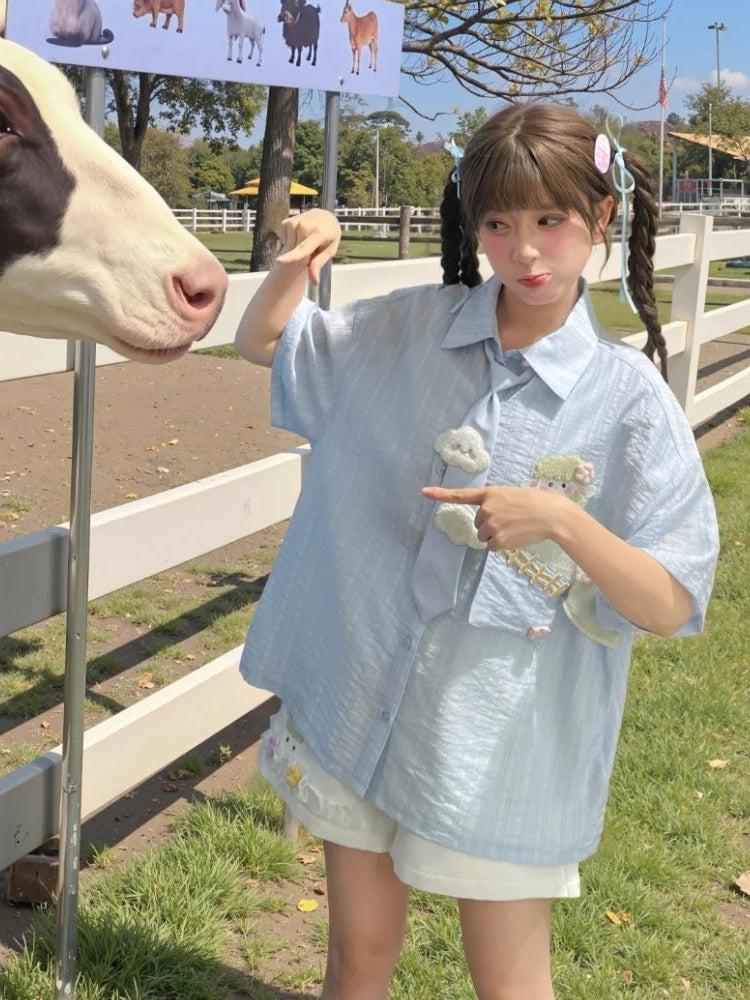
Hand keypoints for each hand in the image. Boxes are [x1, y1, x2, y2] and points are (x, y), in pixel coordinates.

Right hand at [277, 209, 340, 284]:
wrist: (324, 216)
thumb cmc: (329, 236)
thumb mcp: (329, 250)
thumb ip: (319, 264)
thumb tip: (314, 282)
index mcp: (318, 234)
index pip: (303, 248)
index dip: (291, 257)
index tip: (279, 262)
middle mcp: (304, 226)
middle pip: (296, 253)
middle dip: (302, 256)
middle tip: (313, 247)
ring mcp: (293, 222)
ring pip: (289, 248)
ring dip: (296, 248)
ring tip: (306, 239)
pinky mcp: (286, 222)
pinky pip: (285, 241)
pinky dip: (291, 241)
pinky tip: (299, 235)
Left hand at [422, 484, 564, 552]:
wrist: (551, 514)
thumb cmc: (535, 503)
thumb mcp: (511, 495)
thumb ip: (496, 504)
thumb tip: (488, 521)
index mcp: (489, 494)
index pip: (460, 495)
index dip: (440, 494)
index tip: (423, 492)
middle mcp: (486, 509)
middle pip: (478, 524)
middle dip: (491, 524)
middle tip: (511, 520)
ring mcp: (491, 525)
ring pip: (484, 537)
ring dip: (496, 535)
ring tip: (515, 528)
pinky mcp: (497, 540)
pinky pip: (492, 547)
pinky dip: (503, 545)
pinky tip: (516, 536)